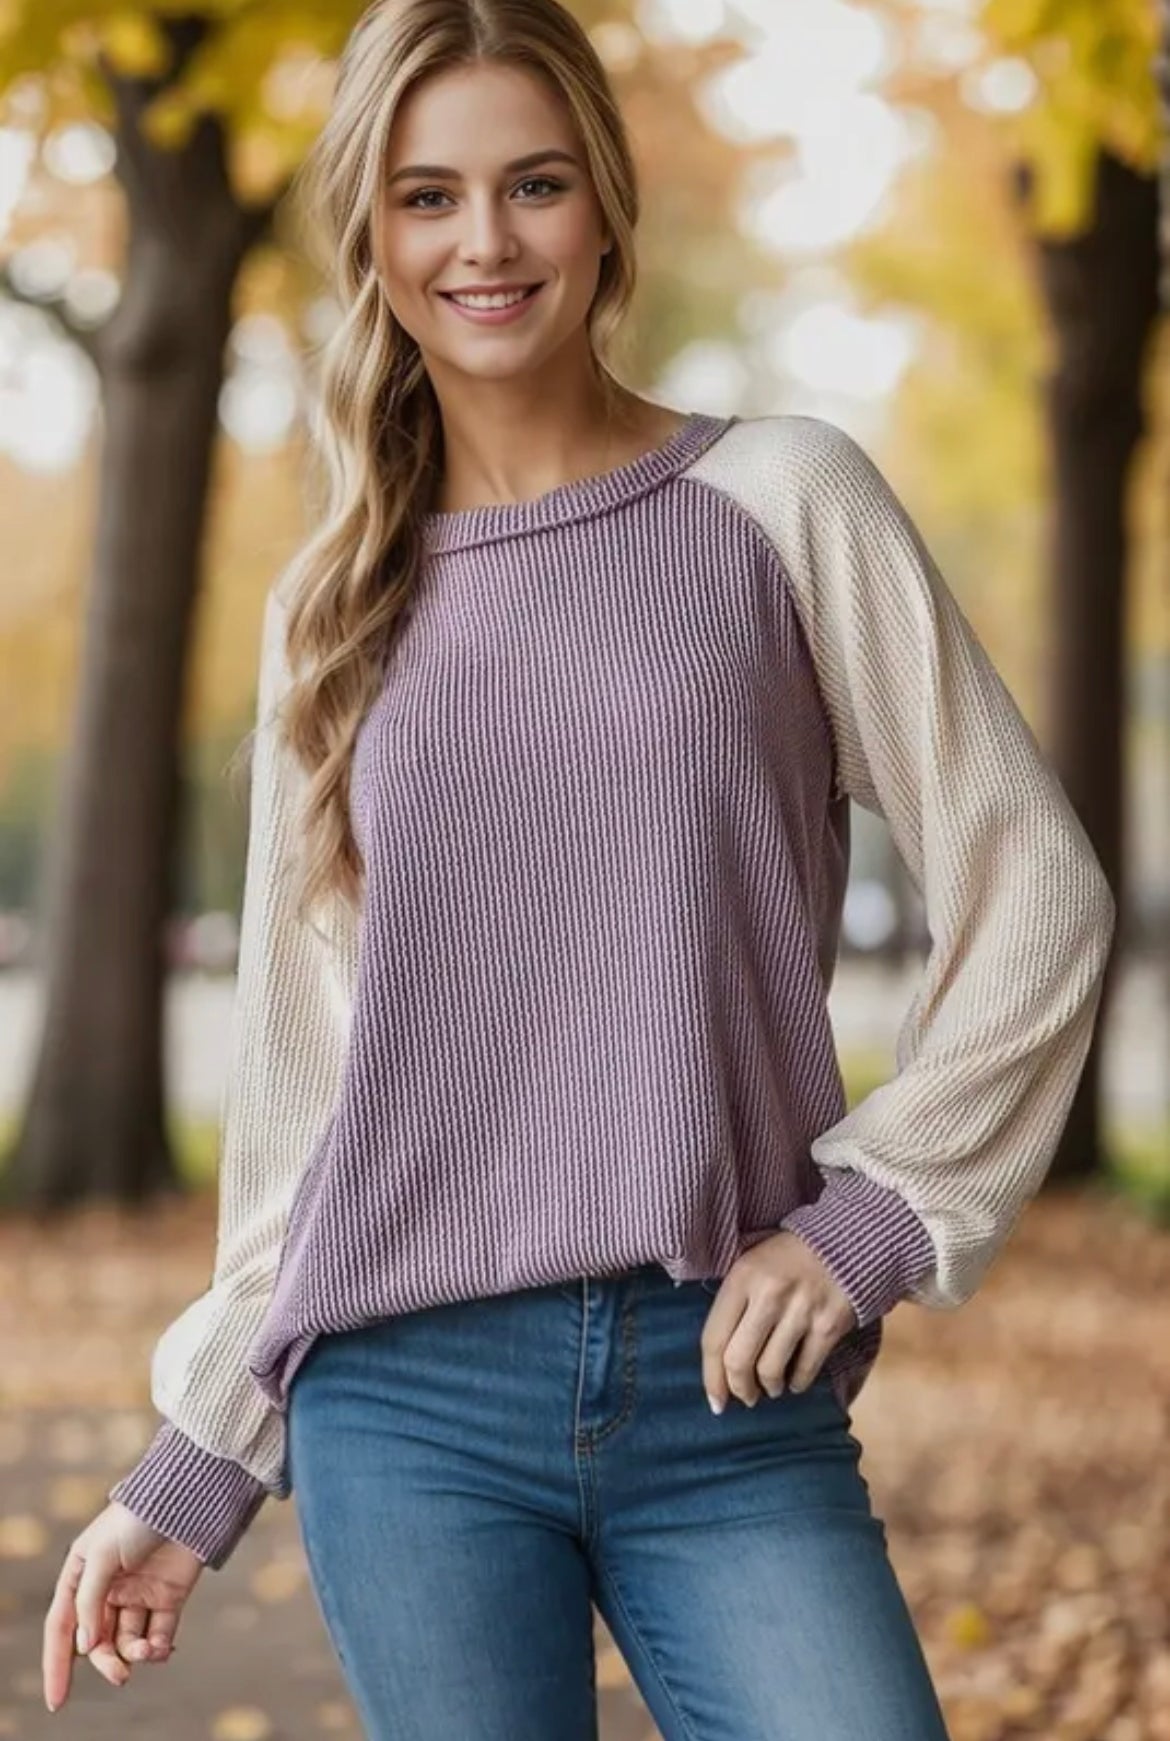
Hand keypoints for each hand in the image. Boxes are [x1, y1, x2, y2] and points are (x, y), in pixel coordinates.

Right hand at [42, 1501, 204, 1713]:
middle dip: (106, 1661)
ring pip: (127, 1641)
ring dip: (134, 1654)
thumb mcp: (102, 1554)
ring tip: (147, 1651)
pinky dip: (157, 1647)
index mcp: (81, 1576)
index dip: (57, 1665)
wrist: (186, 1499)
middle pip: (98, 1641)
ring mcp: (138, 1594)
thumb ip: (90, 1600)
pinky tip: (161, 1649)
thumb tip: (85, 1646)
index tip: (56, 1702)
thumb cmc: (137, 1518)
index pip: (62, 1627)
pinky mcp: (168, 1596)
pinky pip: (157, 1633)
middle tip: (120, 1675)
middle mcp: (107, 1590)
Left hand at [700, 1231, 857, 1411]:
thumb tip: (720, 1357)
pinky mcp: (829, 1324)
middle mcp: (768, 1294)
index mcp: (742, 1277)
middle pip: (738, 1360)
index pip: (714, 1338)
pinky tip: (795, 1381)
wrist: (844, 1241)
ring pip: (771, 1370)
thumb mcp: (751, 1265)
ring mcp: (801, 1310)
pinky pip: (806, 1368)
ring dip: (769, 1388)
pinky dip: (797, 1382)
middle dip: (739, 1389)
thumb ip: (734, 1302)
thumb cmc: (788, 1257)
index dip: (710, 1377)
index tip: (715, 1401)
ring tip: (771, 1387)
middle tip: (744, 1397)